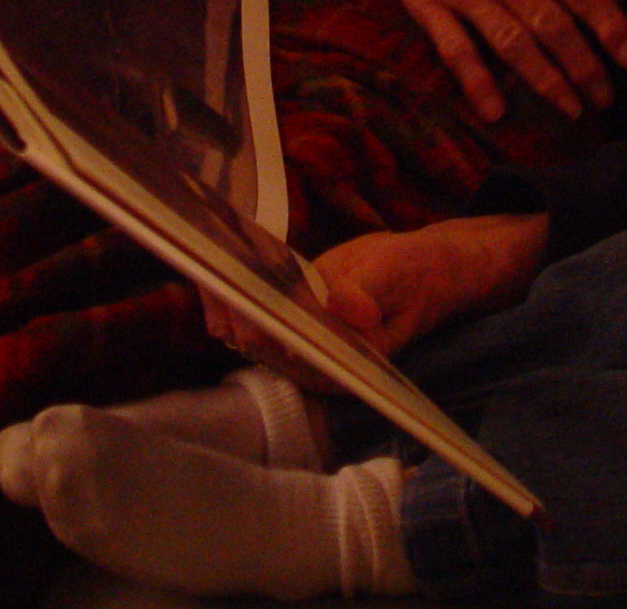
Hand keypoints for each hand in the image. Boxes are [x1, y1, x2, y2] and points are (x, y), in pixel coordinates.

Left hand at [198, 215, 548, 379]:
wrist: (426, 270)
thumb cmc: (417, 274)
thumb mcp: (396, 277)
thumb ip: (366, 294)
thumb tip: (344, 308)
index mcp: (341, 366)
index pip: (287, 351)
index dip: (257, 327)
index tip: (232, 299)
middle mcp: (315, 363)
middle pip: (258, 342)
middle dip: (230, 309)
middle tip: (204, 271)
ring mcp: (302, 342)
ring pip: (249, 328)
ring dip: (224, 299)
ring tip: (200, 261)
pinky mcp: (295, 319)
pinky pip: (258, 308)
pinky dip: (237, 288)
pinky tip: (218, 262)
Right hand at [319, 0, 626, 122]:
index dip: (608, 25)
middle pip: (550, 24)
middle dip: (583, 66)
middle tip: (605, 98)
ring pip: (510, 43)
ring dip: (545, 81)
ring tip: (570, 108)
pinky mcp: (424, 2)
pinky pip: (455, 49)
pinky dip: (477, 83)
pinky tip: (496, 111)